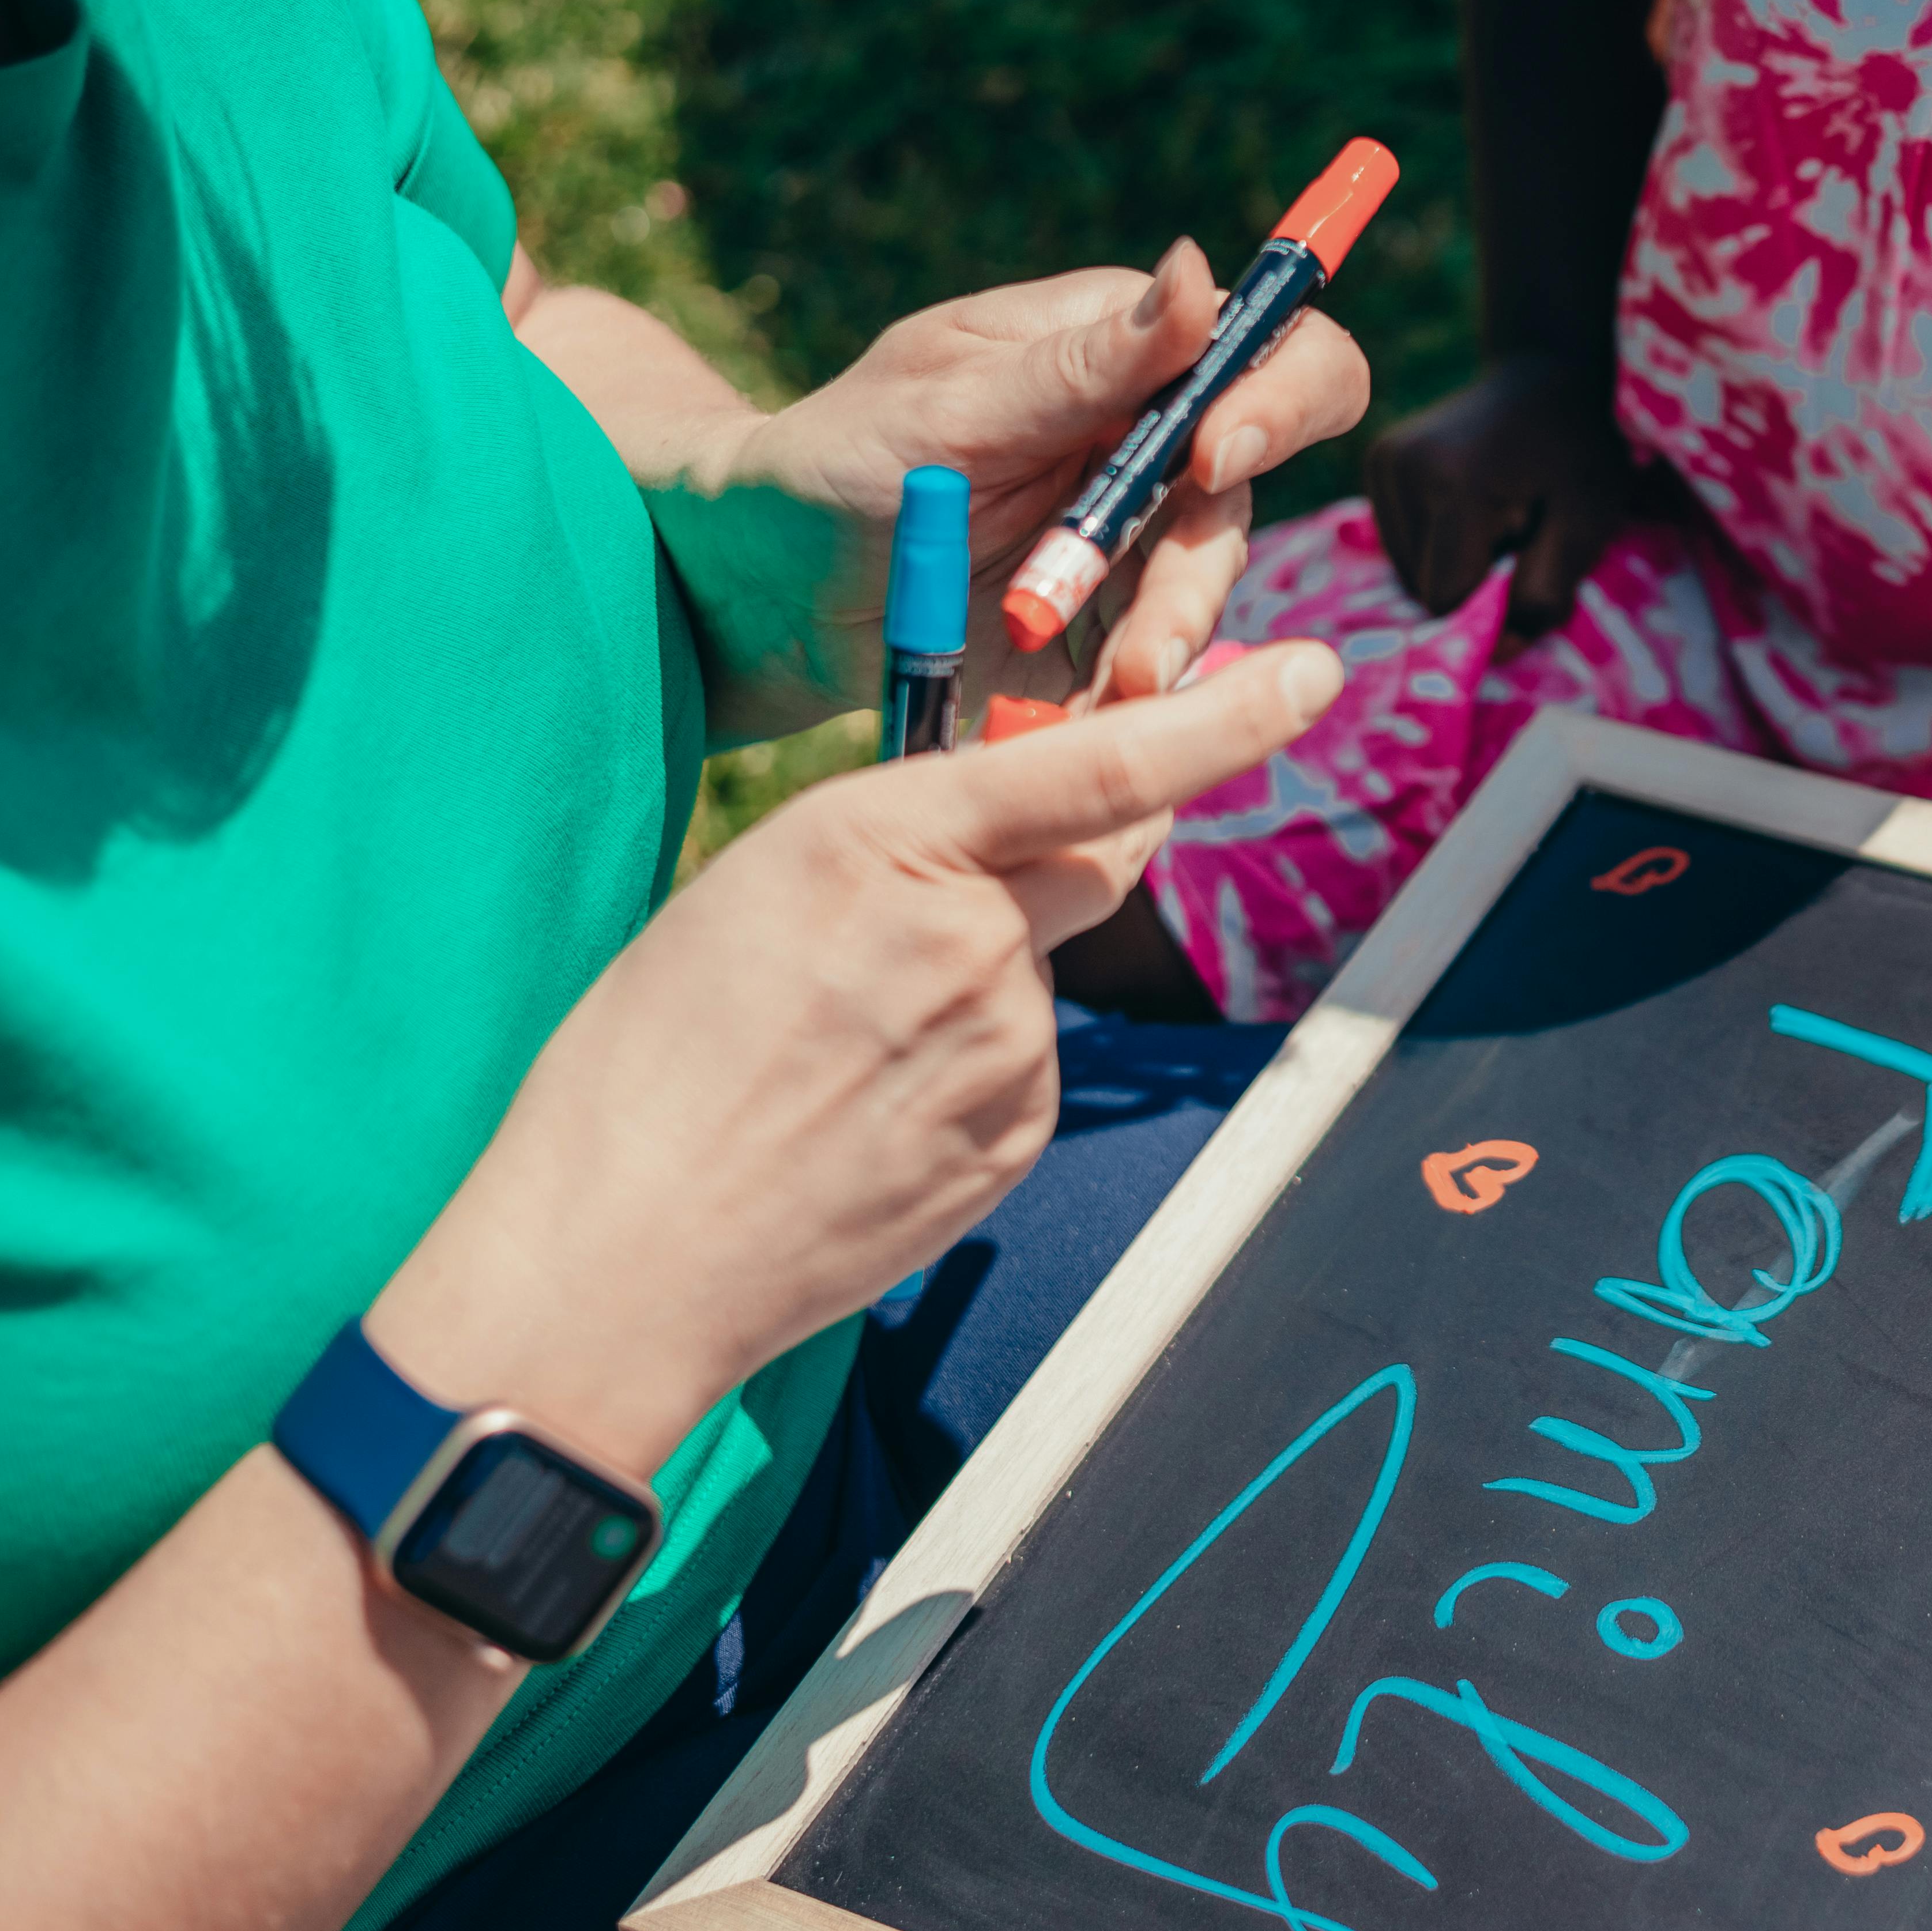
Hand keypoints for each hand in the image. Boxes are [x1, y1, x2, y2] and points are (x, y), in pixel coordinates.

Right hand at [362, 643, 1345, 1472]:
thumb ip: (902, 847)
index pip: (1096, 766)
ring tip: (831, 1055)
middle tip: (911, 926)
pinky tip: (862, 1113)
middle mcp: (971, 937)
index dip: (1221, 716)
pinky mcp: (1017, 1134)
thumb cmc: (651, 1059)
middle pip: (1089, 860)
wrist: (619, 1256)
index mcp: (882, 842)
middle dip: (1052, 860)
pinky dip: (963, 1071)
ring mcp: (1007, 1046)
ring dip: (970, 985)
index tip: (1312, 674)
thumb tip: (1013, 836)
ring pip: (1036, 972)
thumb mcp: (756, 890)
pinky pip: (1021, 1064)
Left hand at [647, 243, 1372, 731]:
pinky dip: (1127, 705)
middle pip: (1250, 492)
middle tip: (1153, 641)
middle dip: (1202, 571)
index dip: (1280, 398)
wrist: (760, 592)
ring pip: (1208, 592)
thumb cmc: (835, 462)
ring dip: (1164, 645)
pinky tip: (1069, 719)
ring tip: (1105, 692)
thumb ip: (1083, 362)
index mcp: (1123, 355)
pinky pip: (1155, 672)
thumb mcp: (951, 407)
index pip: (1272, 349)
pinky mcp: (1106, 634)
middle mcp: (1146, 446)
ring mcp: (1133, 547)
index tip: (1212, 457)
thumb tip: (1201, 269)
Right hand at [1362, 352, 1648, 633]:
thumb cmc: (1579, 454)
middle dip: (1473, 581)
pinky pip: (1400, 545)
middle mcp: (1399, 468)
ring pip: (1408, 571)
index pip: (1447, 598)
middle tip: (1518, 529)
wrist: (1549, 376)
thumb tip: (1498, 652)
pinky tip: (1471, 508)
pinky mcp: (1377, 464)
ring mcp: (1382, 463)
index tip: (1527, 561)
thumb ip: (1545, 592)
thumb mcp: (1588, 524)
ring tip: (1497, 515)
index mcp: (1451, 483)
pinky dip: (1437, 545)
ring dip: (1455, 565)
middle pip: (1423, 588)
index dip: (1491, 604)